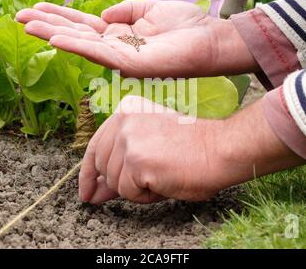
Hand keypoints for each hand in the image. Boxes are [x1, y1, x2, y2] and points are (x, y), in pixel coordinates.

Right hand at [15, 1, 256, 77]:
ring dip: (53, 34)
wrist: (209, 39)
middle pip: (75, 34)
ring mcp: (121, 57)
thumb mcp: (149, 9)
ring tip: (28, 24)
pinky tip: (55, 40)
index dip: (59, 16)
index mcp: (120, 34)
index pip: (83, 25)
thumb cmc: (185, 26)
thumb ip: (124, 10)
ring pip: (81, 44)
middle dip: (47, 25)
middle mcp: (116, 47)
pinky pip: (98, 54)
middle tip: (19, 17)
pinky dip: (76, 46)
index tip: (36, 7)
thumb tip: (102, 15)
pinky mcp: (130, 64)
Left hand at [78, 96, 304, 203]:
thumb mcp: (150, 147)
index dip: (87, 172)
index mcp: (127, 110)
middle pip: (101, 166)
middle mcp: (123, 119)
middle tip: (142, 186)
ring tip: (162, 176)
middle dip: (115, 184)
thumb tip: (94, 192)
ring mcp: (128, 138)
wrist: (219, 149)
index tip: (86, 191)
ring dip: (136, 189)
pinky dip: (145, 196)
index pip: (95, 145)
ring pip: (114, 182)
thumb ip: (119, 164)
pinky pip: (128, 192)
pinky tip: (163, 182)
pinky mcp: (136, 159)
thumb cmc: (192, 148)